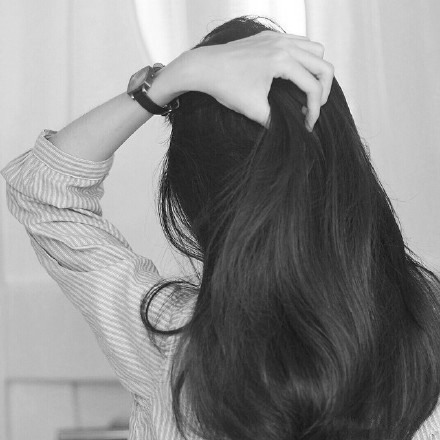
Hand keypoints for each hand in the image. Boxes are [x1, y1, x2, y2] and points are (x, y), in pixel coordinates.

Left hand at [172, 30, 333, 130]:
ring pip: (315, 49)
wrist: (203, 67)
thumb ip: (276, 122)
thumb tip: (290, 133)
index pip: (313, 87)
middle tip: (313, 107)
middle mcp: (283, 45)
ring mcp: (277, 38)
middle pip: (324, 65)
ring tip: (306, 90)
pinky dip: (304, 58)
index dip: (315, 111)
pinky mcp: (269, 36)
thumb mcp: (253, 110)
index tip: (307, 126)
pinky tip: (293, 75)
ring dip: (316, 70)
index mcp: (282, 61)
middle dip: (324, 90)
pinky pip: (299, 41)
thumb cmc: (225, 86)